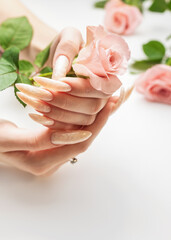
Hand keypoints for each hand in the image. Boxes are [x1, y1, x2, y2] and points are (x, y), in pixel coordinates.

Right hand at [0, 99, 118, 175]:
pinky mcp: (54, 145)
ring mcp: (54, 153)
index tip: (108, 107)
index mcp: (44, 163)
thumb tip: (59, 135)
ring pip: (81, 135)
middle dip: (100, 121)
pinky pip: (73, 132)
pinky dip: (84, 118)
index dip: (95, 126)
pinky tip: (92, 107)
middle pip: (84, 141)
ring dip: (95, 118)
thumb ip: (34, 141)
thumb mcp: (9, 140)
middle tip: (114, 101)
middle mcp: (53, 161)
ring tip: (108, 102)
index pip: (78, 145)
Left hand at [16, 27, 111, 128]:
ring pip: (82, 119)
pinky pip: (73, 127)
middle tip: (40, 93)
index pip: (98, 87)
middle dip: (64, 102)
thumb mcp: (68, 37)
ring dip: (57, 113)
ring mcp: (93, 107)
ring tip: (35, 102)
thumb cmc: (67, 47)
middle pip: (92, 107)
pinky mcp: (81, 117)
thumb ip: (67, 50)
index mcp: (108, 74)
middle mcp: (104, 94)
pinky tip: (38, 115)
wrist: (59, 59)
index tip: (58, 82)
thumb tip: (60, 76)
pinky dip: (55, 124)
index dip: (78, 88)